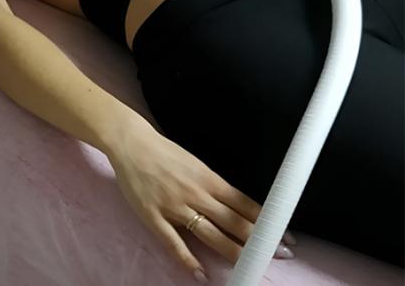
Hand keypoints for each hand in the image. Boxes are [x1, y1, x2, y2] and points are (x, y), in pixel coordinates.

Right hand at [103, 115, 293, 281]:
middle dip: (259, 241)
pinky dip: (188, 259)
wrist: (131, 143)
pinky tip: (200, 274)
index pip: (246, 205)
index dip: (268, 222)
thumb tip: (238, 206)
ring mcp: (174, 207)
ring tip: (250, 266)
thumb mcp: (196, 164)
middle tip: (279, 255)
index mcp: (209, 179)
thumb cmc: (164, 152)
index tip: (285, 236)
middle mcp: (196, 194)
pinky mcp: (153, 216)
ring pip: (210, 234)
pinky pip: (173, 242)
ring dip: (233, 252)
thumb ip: (214, 186)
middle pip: (234, 222)